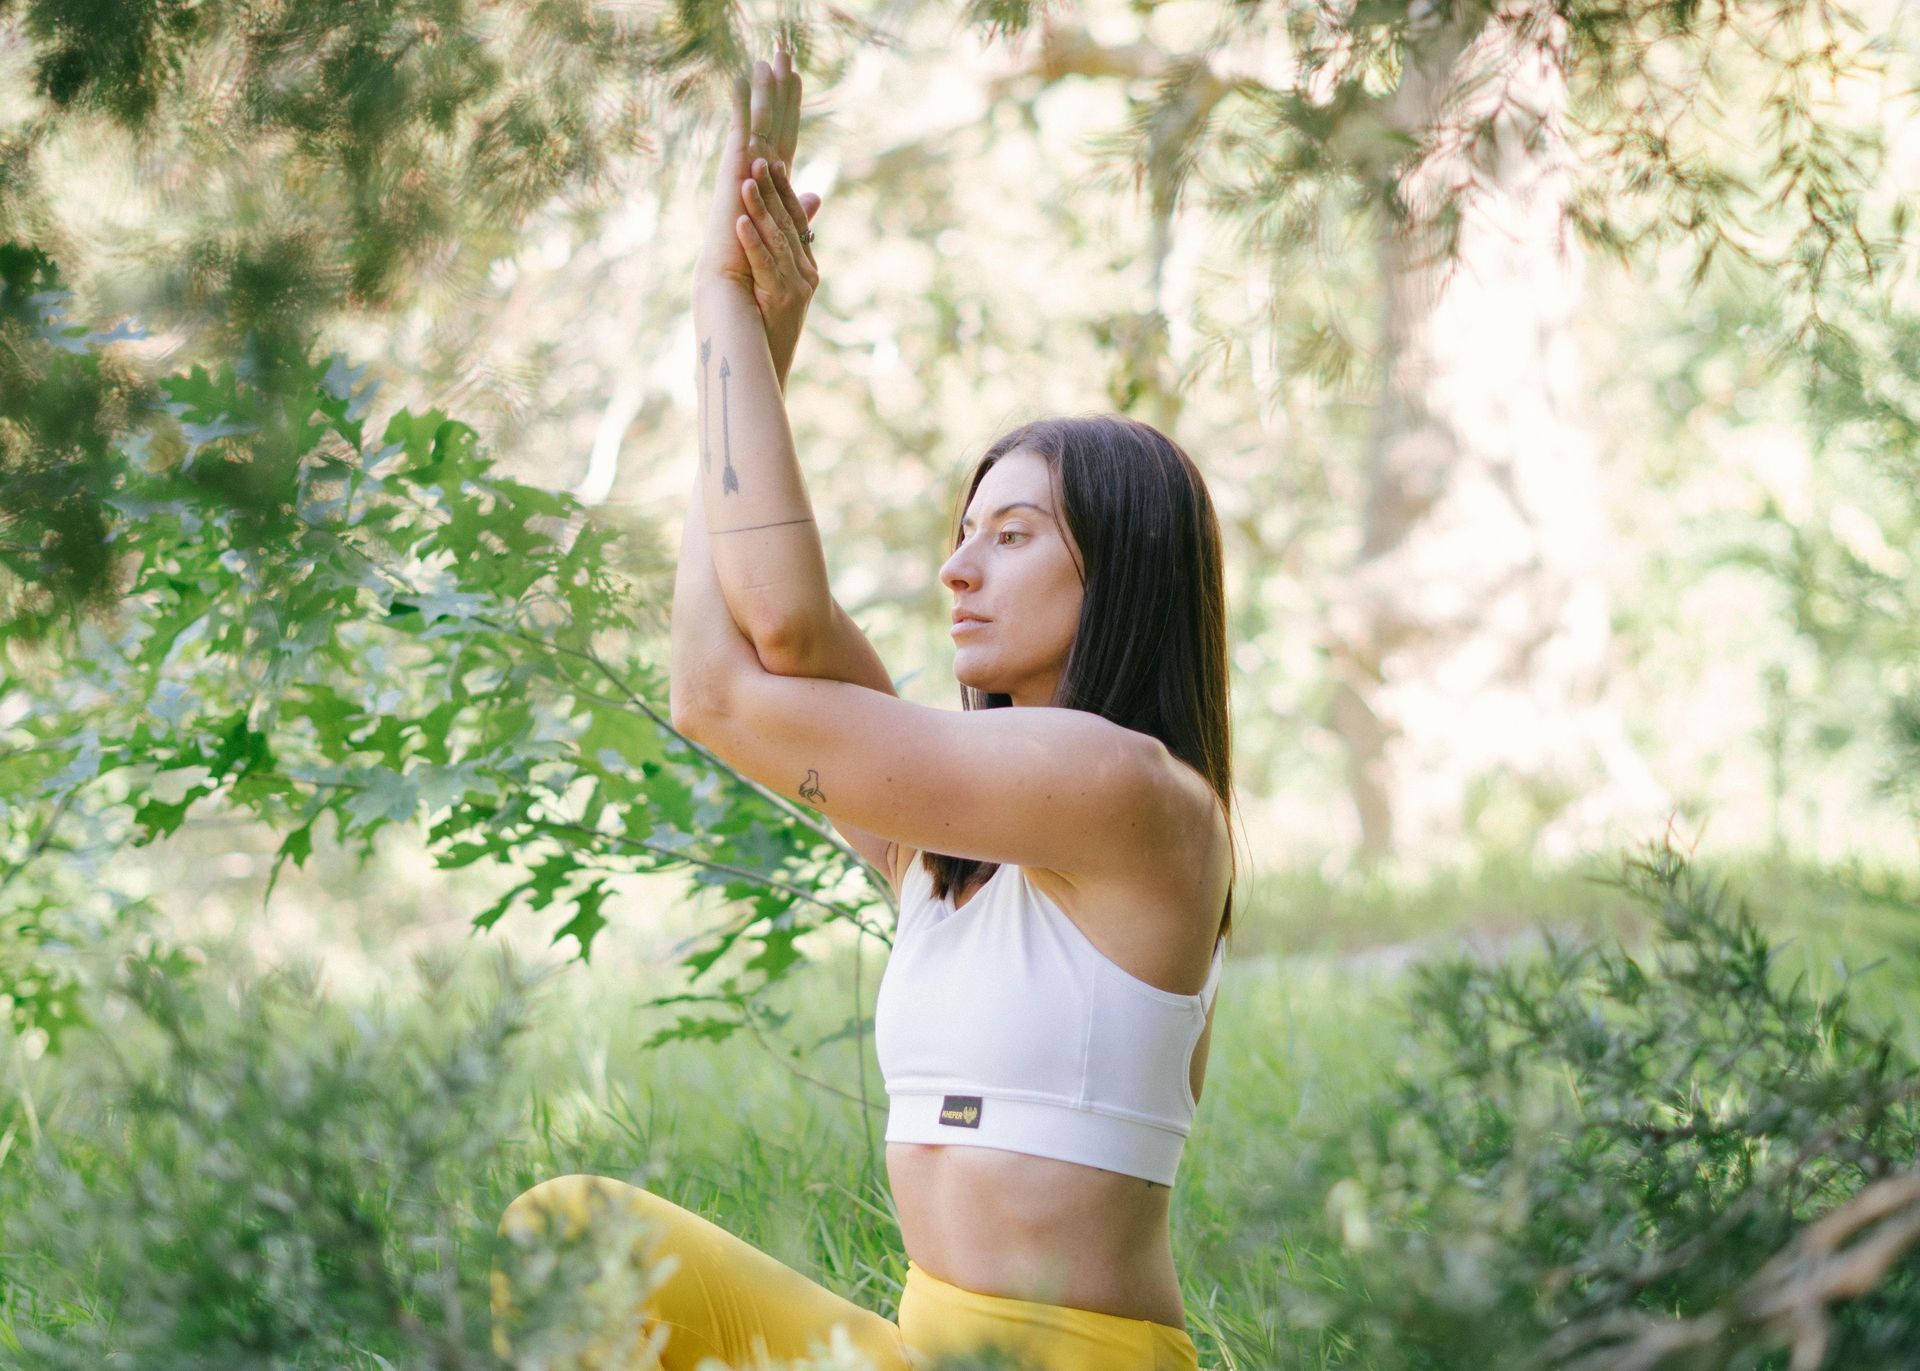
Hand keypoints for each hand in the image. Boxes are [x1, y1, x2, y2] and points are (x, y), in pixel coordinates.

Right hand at [695, 47, 821, 295]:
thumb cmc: (757, 267)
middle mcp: (754, 169)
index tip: (796, 78)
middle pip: (773, 119)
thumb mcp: (789, 228)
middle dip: (779, 85)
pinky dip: (740, 103)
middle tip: (783, 47)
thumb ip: (800, 207)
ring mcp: (744, 167)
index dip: (791, 107)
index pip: (785, 136)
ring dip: (766, 86)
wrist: (735, 284)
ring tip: (772, 52)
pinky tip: (740, 75)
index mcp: (769, 181)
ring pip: (760, 118)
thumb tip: (816, 194)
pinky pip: (740, 129)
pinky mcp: (735, 171)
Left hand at [736, 154, 820, 380]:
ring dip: (760, 210)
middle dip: (771, 191)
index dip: (784, 190)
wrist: (765, 373)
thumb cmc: (766, 333)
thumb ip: (785, 252)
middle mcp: (806, 275)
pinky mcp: (784, 301)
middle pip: (788, 224)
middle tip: (757, 160)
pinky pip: (766, 265)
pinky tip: (741, 222)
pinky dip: (753, 242)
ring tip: (745, 183)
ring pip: (778, 240)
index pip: (796, 220)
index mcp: (805, 268)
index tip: (770, 161)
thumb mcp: (779, 289)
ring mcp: (798, 288)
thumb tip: (797, 216)